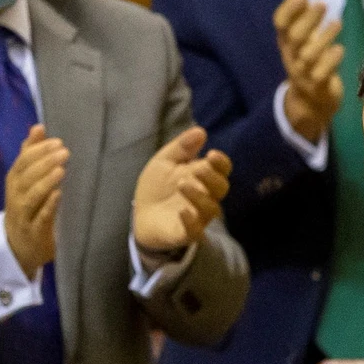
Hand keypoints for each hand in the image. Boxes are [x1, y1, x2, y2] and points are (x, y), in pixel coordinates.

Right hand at [4, 124, 66, 277]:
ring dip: (45, 182)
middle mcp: (16, 197)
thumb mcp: (25, 180)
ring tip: (61, 170)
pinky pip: (40, 219)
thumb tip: (38, 127)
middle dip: (44, 163)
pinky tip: (58, 195)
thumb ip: (30, 154)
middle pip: (26, 177)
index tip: (57, 142)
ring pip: (30, 197)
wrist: (18, 247)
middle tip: (64, 152)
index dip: (38, 151)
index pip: (22, 162)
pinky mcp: (34, 234)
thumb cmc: (26, 208)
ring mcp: (23, 216)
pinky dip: (48, 207)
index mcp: (14, 182)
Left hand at [132, 127, 231, 253]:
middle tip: (197, 169)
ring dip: (200, 196)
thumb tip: (200, 130)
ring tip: (182, 185)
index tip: (211, 154)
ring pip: (211, 209)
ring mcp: (197, 216)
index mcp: (203, 177)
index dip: (221, 163)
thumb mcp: (164, 161)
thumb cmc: (157, 186)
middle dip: (212, 177)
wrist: (140, 214)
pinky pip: (196, 231)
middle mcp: (205, 196)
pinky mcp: (185, 233)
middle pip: (221, 188)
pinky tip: (182, 212)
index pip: (222, 169)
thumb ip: (181, 147)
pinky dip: (192, 222)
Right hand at [273, 0, 346, 142]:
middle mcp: (292, 56)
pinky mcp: (318, 86)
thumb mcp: (302, 37)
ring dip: (323, 37)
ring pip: (308, 55)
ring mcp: (303, 72)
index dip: (288, 9)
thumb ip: (298, 12)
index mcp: (286, 42)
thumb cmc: (308, 61)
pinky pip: (321, 74)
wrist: (310, 101)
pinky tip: (339, 48)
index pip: (280, 24)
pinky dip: (331, 60)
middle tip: (323, 3)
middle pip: (294, 37)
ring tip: (337, 22)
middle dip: (307, 19)